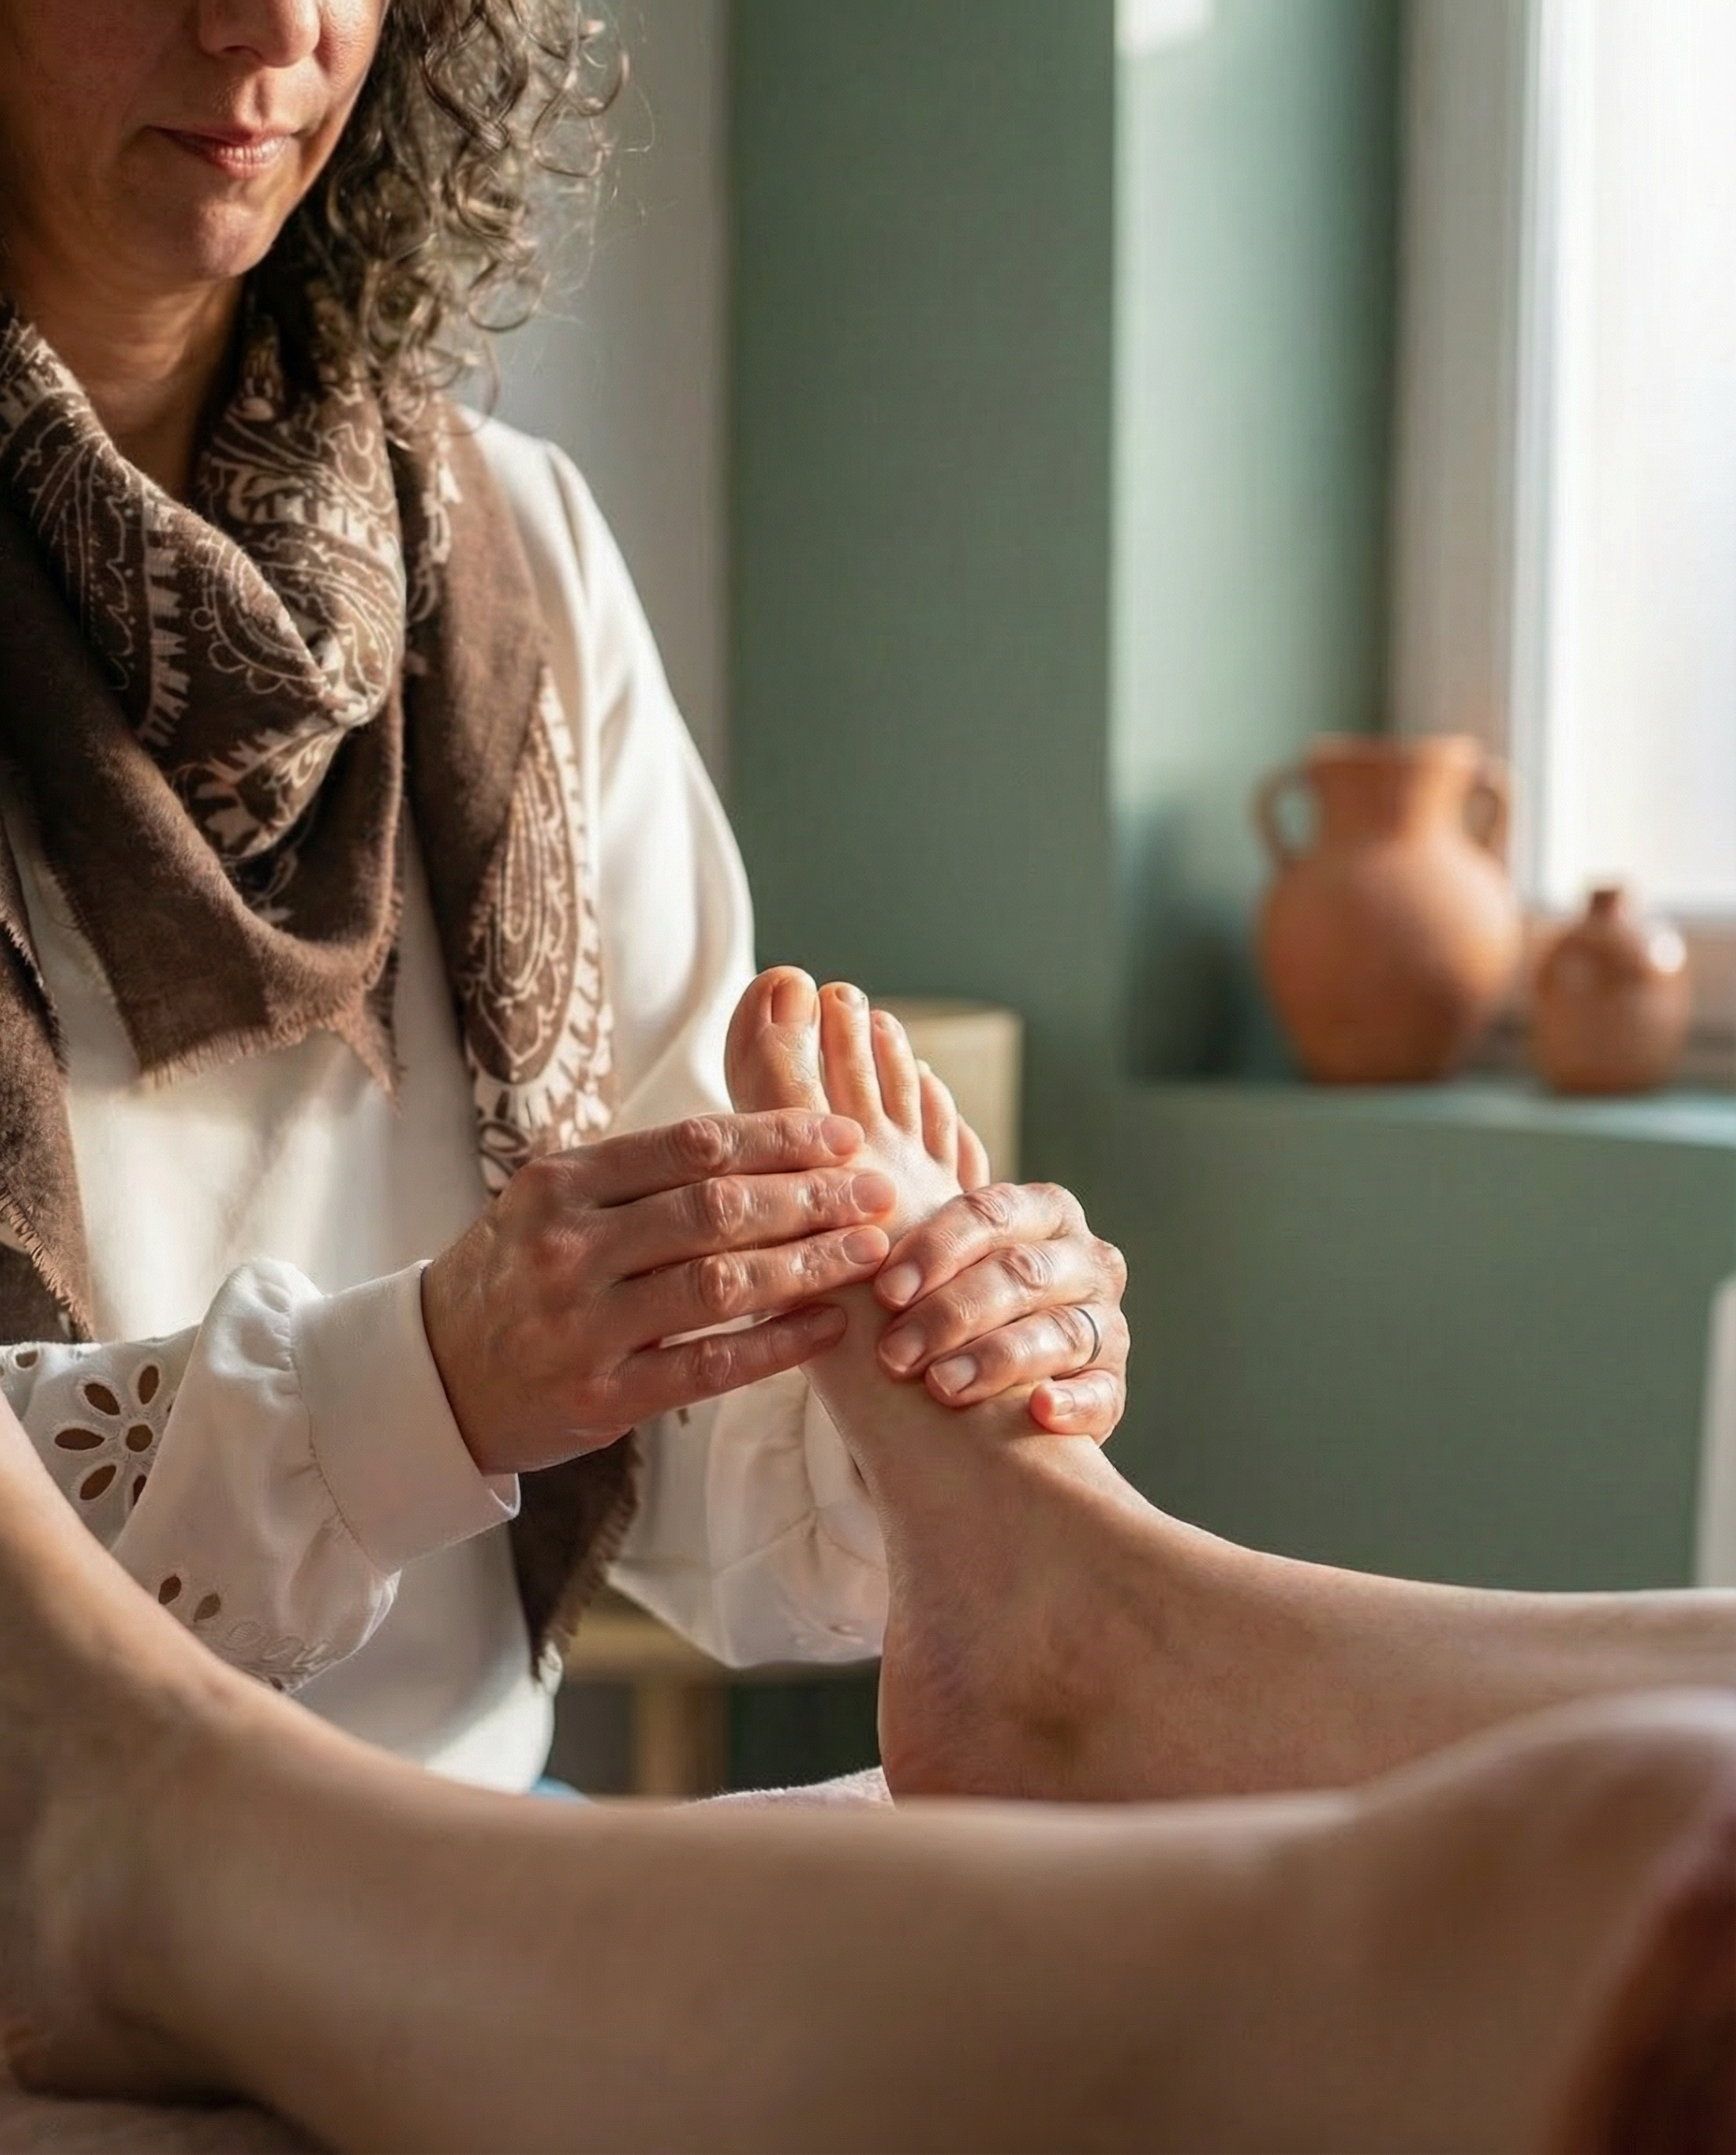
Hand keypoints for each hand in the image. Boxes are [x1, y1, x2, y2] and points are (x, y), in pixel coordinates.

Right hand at [422, 1111, 898, 1475]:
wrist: (435, 1379)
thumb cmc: (519, 1274)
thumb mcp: (556, 1202)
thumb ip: (643, 1172)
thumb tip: (767, 1133)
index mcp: (562, 1182)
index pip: (692, 1144)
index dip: (780, 1136)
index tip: (846, 1133)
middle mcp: (569, 1247)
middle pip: (716, 1208)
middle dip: (811, 1195)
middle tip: (880, 1189)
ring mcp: (582, 1326)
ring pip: (720, 1283)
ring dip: (809, 1263)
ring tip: (871, 1249)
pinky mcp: (601, 1399)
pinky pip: (709, 1366)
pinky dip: (778, 1344)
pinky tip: (830, 1325)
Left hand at [871, 1178, 1129, 1443]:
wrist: (982, 1381)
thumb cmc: (941, 1306)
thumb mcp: (929, 1263)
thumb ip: (896, 1224)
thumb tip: (840, 1184)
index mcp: (1042, 1210)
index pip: (992, 1212)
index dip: (937, 1247)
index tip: (885, 1290)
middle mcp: (1084, 1258)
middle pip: (1022, 1273)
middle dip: (952, 1312)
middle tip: (894, 1355)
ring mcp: (1105, 1322)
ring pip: (1060, 1331)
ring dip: (997, 1358)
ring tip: (942, 1386)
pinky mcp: (1113, 1385)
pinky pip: (1102, 1392)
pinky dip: (1073, 1402)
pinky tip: (1037, 1411)